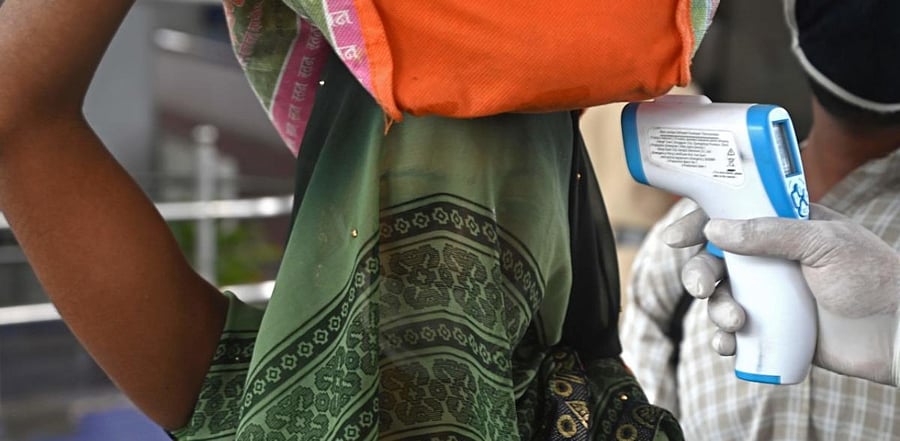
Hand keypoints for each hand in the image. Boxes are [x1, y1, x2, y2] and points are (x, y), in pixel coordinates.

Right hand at [663, 204, 899, 384]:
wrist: (898, 334)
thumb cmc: (872, 278)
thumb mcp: (825, 243)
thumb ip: (770, 233)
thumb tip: (717, 229)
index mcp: (781, 228)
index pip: (730, 216)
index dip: (699, 223)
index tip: (676, 237)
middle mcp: (769, 260)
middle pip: (714, 260)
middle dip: (699, 273)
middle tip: (700, 287)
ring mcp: (768, 296)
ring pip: (719, 298)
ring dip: (716, 310)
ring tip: (737, 323)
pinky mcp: (770, 330)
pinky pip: (733, 334)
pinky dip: (724, 340)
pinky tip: (730, 345)